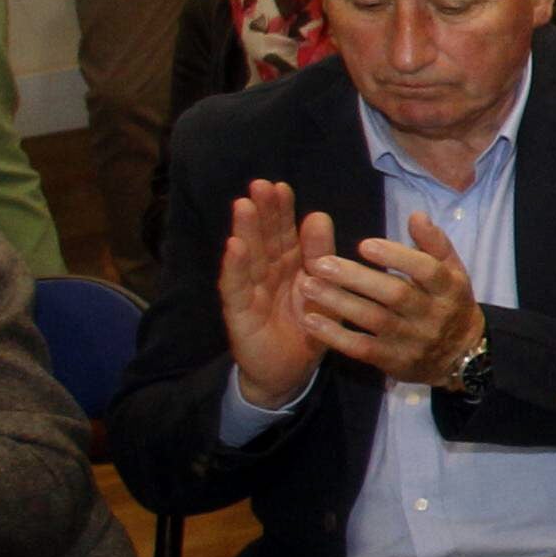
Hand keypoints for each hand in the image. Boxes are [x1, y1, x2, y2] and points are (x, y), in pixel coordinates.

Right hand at [217, 180, 328, 410]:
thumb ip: (319, 255)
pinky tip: (234, 246)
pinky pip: (236, 287)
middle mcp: (266, 273)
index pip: (284, 233)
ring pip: (248, 257)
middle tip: (261, 184)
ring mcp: (250, 291)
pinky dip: (235, 267)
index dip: (281, 210)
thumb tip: (318, 215)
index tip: (281, 186)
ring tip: (245, 205)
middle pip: (263, 238)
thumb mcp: (321, 288)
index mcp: (289, 266)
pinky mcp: (239, 312)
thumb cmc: (306, 327)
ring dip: (245, 231)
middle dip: (262, 212)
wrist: (289, 372)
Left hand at [301, 213, 485, 385]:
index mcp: (449, 288)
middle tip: (319, 263)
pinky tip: (311, 320)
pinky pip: (362, 349)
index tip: (364, 245)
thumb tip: (416, 215)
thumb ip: (434, 243)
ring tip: (307, 285)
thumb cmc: (449, 303)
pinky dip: (335, 336)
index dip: (396, 257)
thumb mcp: (452, 271)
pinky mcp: (395, 361)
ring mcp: (413, 340)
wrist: (462, 356)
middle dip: (356, 278)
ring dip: (339, 302)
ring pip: (374, 320)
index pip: (427, 270)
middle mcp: (433, 315)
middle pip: (395, 294)